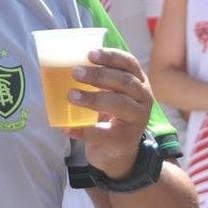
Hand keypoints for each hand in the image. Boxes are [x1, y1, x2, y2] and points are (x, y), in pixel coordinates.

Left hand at [65, 48, 153, 179]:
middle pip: (124, 82)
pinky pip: (102, 133)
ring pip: (118, 104)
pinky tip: (66, 127)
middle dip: (99, 75)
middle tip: (75, 72)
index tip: (90, 54)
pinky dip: (82, 130)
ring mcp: (136, 121)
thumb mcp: (112, 94)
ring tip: (71, 95)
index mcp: (139, 82)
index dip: (111, 57)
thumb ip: (99, 80)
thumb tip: (65, 64)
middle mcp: (143, 99)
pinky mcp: (124, 140)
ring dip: (92, 98)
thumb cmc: (112, 115)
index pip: (129, 64)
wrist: (119, 153)